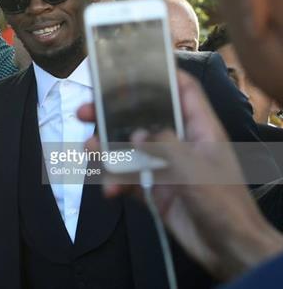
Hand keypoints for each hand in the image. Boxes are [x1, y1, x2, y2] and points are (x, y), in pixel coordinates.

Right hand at [78, 71, 282, 279]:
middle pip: (143, 118)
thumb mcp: (193, 167)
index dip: (161, 74)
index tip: (131, 66)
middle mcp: (180, 142)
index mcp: (199, 129)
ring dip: (107, 151)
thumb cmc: (223, 203)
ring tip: (90, 151)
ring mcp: (165, 166)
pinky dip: (115, 183)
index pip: (183, 90)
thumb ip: (162, 145)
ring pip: (129, 149)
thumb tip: (135, 133)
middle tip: (86, 111)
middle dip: (114, 114)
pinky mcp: (154, 188)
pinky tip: (111, 191)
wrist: (227, 248)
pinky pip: (127, 179)